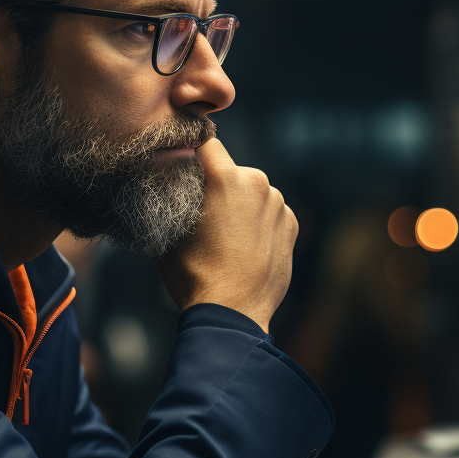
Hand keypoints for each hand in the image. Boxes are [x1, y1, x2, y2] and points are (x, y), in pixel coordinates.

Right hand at [156, 139, 296, 332]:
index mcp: (225, 178)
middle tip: (204, 217)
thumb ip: (170, 196)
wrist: (233, 314)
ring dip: (241, 206)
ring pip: (253, 193)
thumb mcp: (167, 231)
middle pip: (231, 171)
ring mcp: (279, 204)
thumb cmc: (194, 274)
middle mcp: (257, 183)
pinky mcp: (292, 224)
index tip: (184, 165)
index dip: (192, 152)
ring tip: (226, 240)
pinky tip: (245, 249)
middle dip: (218, 186)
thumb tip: (166, 178)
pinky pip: (270, 213)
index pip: (206, 143)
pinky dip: (259, 224)